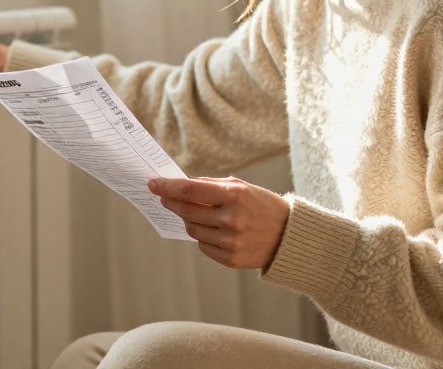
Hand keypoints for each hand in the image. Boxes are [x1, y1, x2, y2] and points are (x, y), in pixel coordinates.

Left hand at [148, 176, 290, 269]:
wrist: (289, 236)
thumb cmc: (261, 205)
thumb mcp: (241, 187)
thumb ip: (210, 185)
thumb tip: (179, 186)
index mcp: (234, 196)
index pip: (190, 190)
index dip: (168, 187)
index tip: (153, 184)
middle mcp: (232, 219)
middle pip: (187, 211)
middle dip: (171, 203)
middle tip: (163, 197)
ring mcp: (231, 241)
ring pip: (192, 230)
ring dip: (188, 220)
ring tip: (196, 213)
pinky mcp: (231, 259)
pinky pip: (203, 245)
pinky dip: (202, 236)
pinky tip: (213, 230)